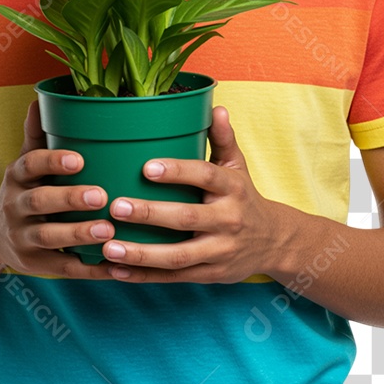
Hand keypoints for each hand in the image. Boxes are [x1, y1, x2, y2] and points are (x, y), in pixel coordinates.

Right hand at [0, 100, 117, 278]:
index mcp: (17, 176)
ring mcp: (22, 238)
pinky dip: (89, 268)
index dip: (53, 161)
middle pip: (40, 202)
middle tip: (102, 195)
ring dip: (79, 234)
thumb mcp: (25, 160)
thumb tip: (40, 97)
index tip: (79, 159)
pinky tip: (115, 265)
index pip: (30, 164)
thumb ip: (37, 134)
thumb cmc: (26, 188)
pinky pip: (63, 267)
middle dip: (70, 199)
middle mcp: (15, 206)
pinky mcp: (34, 265)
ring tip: (109, 231)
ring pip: (49, 237)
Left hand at [99, 106, 289, 283]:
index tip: (146, 167)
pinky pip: (174, 277)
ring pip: (179, 256)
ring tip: (109, 246)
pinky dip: (144, 276)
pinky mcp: (211, 275)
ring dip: (142, 254)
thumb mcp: (237, 166)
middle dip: (150, 214)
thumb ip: (222, 138)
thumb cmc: (244, 196)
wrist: (274, 241)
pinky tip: (115, 270)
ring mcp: (220, 251)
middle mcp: (228, 220)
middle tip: (116, 207)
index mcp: (233, 188)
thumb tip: (217, 106)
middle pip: (188, 218)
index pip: (205, 176)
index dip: (177, 172)